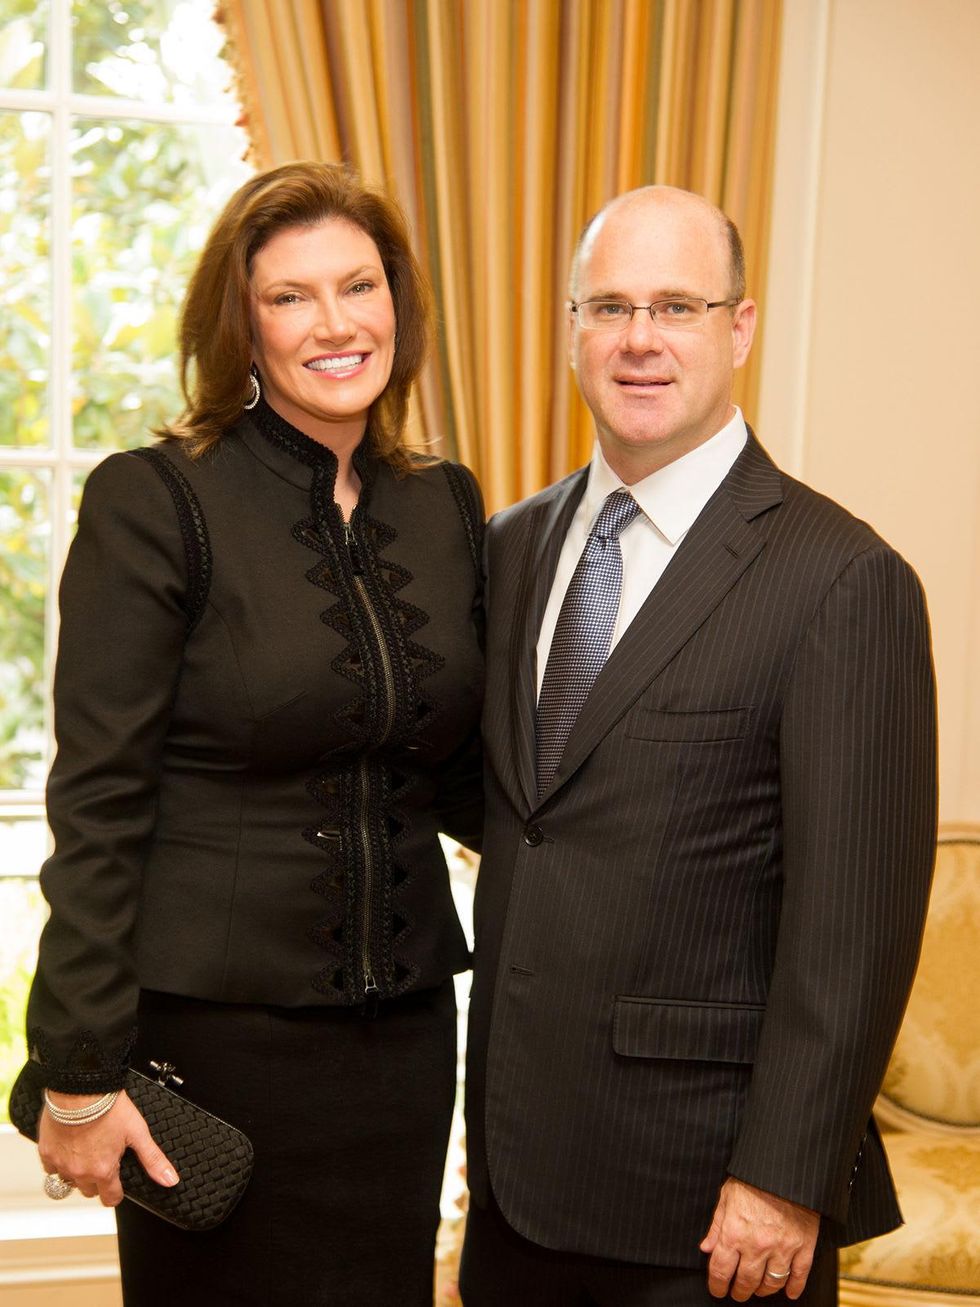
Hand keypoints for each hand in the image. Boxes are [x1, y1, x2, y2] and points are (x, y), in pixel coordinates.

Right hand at [38, 1089, 178, 1206]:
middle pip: (90, 1190)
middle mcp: (80, 1172)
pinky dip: (60, 1161)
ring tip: (87, 1150)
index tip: (117, 1182)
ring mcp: (61, 1164)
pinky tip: (69, 1146)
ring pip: (69, 1180)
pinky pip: (51, 1167)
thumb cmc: (108, 1107)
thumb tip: (170, 1179)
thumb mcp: (138, 1132)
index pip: (110, 1199)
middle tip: (103, 1159)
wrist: (81, 1089)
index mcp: (103, 1171)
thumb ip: (153, 1159)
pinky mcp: (46, 1153)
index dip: (117, 1191)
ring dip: (78, 1171)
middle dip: (98, 1180)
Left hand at [699, 1177, 819, 1299]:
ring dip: (763, 1290)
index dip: (717, 1285)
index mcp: (734, 1232)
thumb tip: (706, 1248)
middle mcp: (756, 1245)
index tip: (717, 1290)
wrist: (785, 1167)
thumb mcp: (727, 1196)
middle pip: (746, 1282)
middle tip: (737, 1293)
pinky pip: (799, 1276)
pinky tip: (789, 1292)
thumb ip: (716, 1225)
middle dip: (739, 1292)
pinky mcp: (803, 1246)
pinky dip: (794, 1288)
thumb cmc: (752, 1178)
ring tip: (758, 1289)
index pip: (721, 1270)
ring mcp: (782, 1247)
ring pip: (772, 1283)